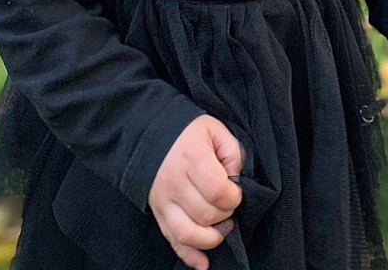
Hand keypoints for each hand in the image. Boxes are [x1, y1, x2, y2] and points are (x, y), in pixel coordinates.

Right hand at [148, 114, 242, 269]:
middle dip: (225, 216)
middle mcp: (175, 182)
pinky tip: (203, 263)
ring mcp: (164, 200)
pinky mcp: (158, 213)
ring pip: (189, 234)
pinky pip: (173, 240)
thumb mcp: (215, 130)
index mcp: (192, 158)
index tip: (235, 192)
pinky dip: (189, 256)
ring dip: (211, 238)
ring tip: (220, 229)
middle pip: (206, 214)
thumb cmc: (188, 133)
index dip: (233, 197)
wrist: (150, 134)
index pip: (218, 191)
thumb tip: (237, 179)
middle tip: (228, 205)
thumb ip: (233, 152)